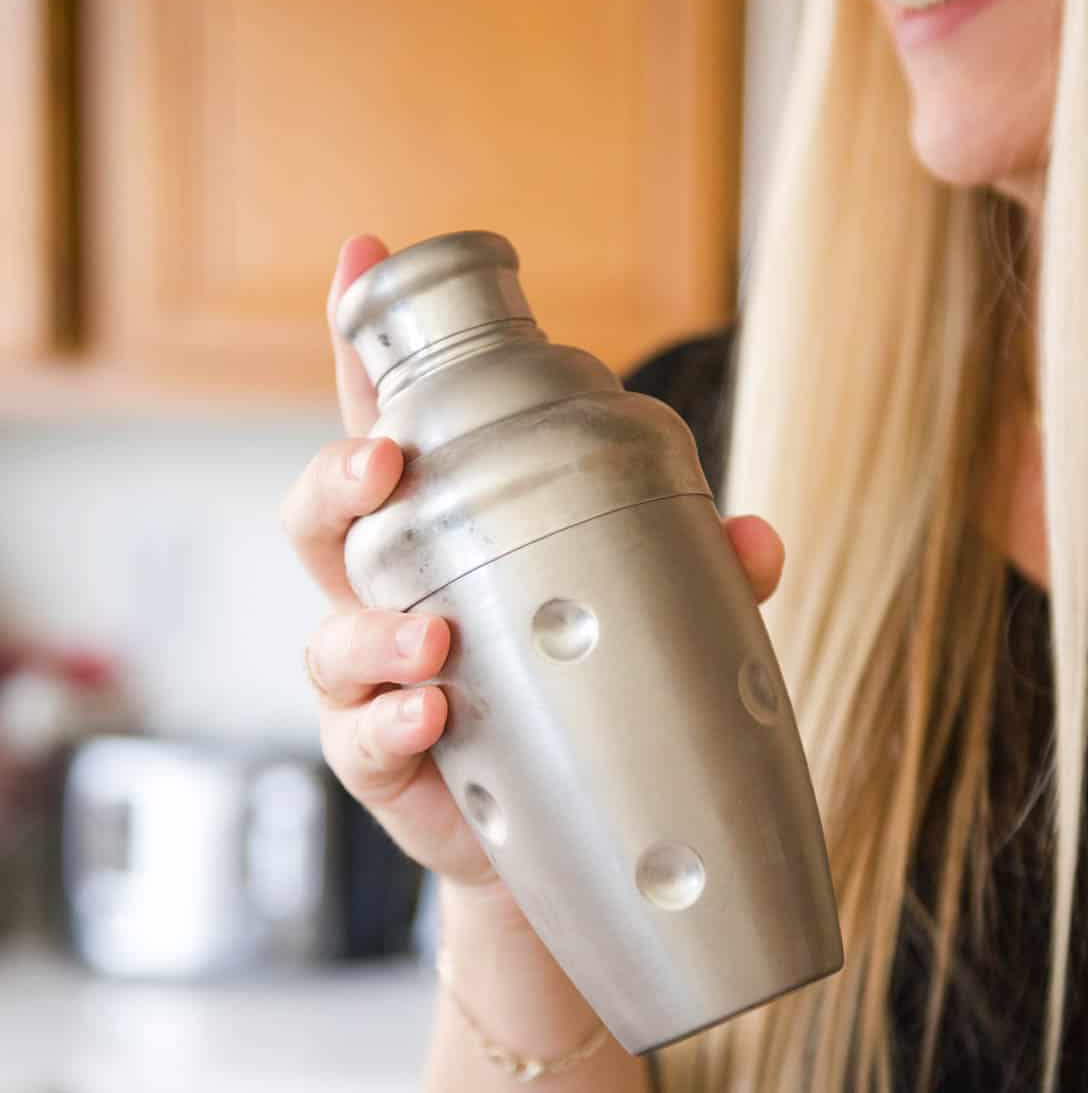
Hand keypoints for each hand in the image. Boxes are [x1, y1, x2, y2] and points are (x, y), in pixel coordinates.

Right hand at [282, 233, 787, 907]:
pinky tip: (432, 712)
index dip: (367, 339)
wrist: (570, 841)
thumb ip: (696, 572)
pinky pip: (360, 735)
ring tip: (436, 637)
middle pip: (325, 512)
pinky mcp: (380, 761)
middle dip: (341, 473)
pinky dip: (393, 719)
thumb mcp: (647, 620)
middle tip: (387, 459)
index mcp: (447, 531)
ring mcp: (375, 678)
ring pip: (330, 630)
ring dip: (375, 624)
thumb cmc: (589, 695)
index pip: (393, 421)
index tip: (365, 252)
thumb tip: (757, 536)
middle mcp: (392, 592)